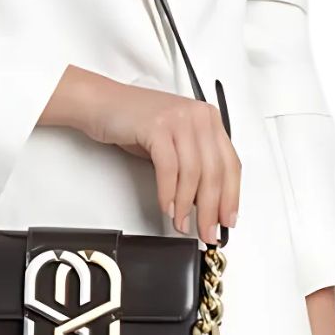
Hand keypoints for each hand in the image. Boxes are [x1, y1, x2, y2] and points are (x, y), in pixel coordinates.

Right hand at [40, 65, 238, 244]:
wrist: (102, 103)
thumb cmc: (135, 123)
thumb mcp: (174, 141)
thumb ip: (193, 164)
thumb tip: (206, 202)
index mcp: (209, 119)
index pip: (231, 164)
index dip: (231, 196)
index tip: (227, 220)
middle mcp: (198, 116)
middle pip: (215, 171)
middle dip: (212, 208)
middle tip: (207, 231)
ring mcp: (179, 119)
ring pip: (194, 172)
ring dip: (188, 205)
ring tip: (182, 223)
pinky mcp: (157, 126)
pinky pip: (169, 168)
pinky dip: (169, 193)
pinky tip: (167, 207)